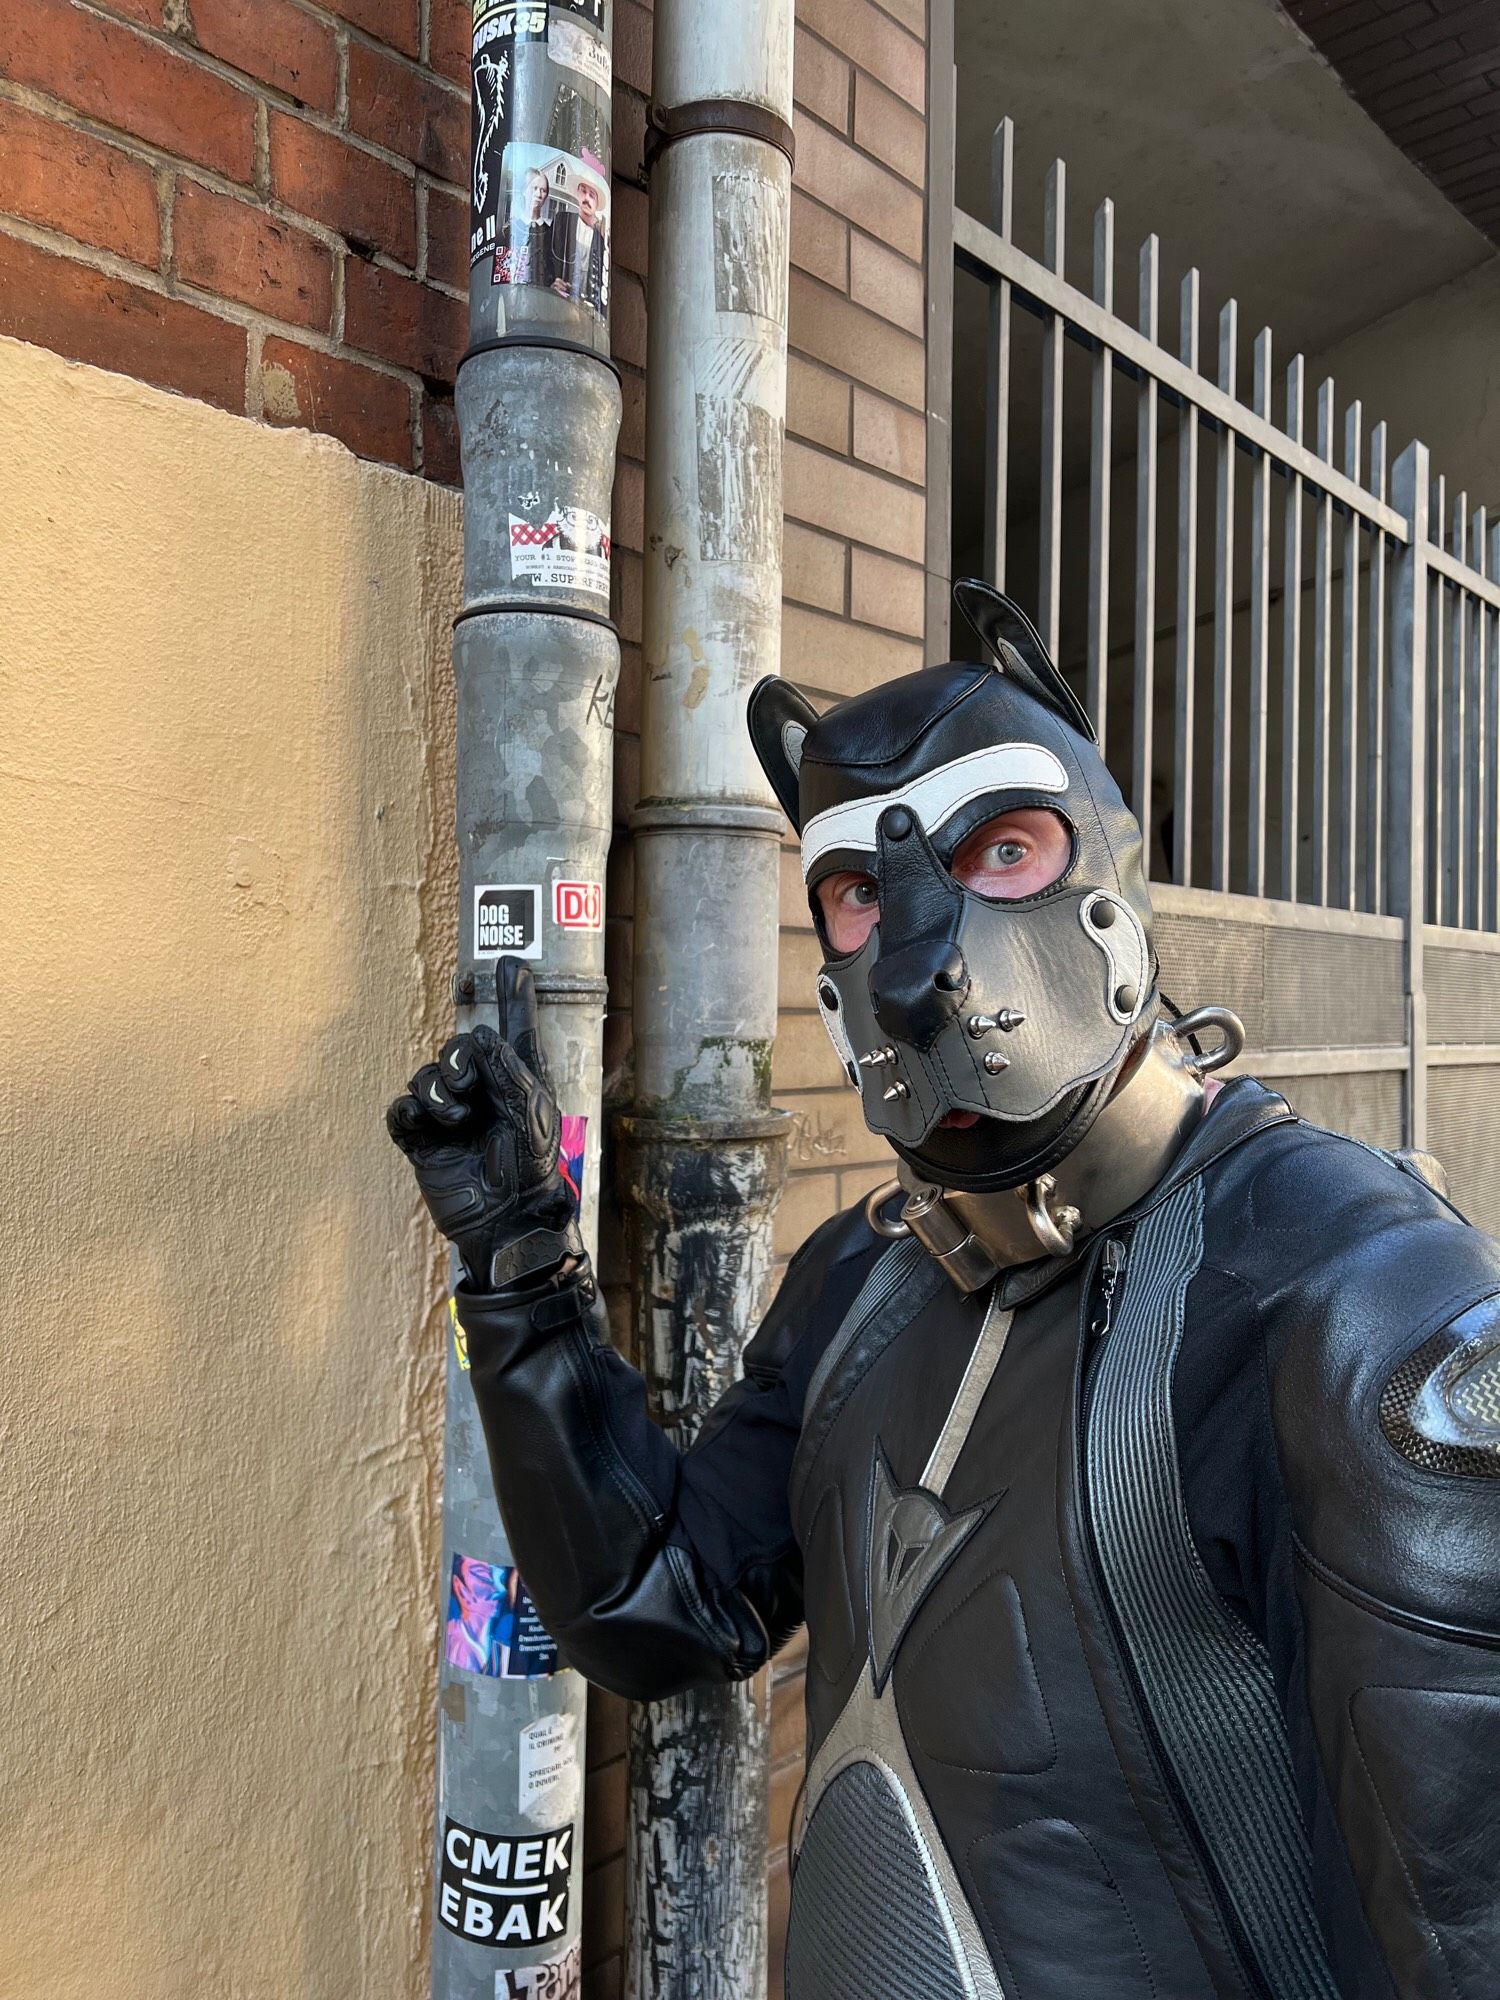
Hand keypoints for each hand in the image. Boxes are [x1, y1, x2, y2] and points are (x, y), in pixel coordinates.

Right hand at [386, 960, 580, 1289]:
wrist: (506, 1221)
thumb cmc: (531, 1170)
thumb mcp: (532, 1112)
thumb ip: (508, 1068)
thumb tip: (479, 1036)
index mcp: (517, 1083)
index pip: (514, 1030)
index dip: (513, 996)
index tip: (512, 963)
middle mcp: (482, 1094)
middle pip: (457, 1049)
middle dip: (457, 1059)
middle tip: (468, 1086)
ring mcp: (450, 1118)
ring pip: (425, 1078)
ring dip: (436, 1091)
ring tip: (456, 1118)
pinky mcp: (423, 1142)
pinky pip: (401, 1111)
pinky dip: (409, 1111)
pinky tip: (426, 1122)